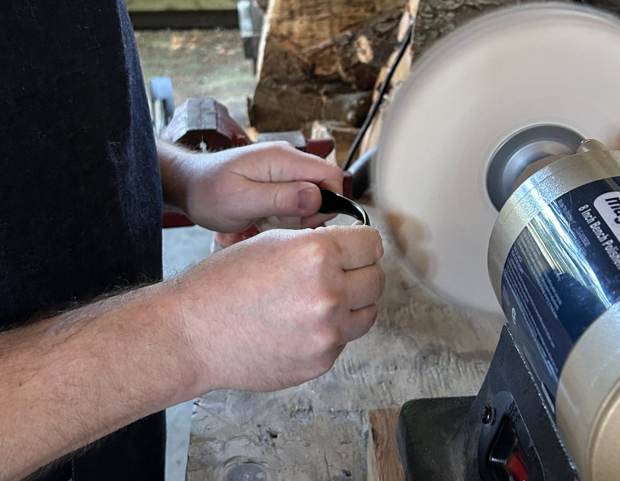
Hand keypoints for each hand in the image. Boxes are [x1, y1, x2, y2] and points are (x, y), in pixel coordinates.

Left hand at [170, 142, 343, 232]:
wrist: (187, 186)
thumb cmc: (207, 193)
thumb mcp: (242, 202)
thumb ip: (281, 199)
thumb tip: (318, 197)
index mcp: (284, 159)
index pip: (331, 175)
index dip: (328, 203)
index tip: (305, 221)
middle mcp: (288, 159)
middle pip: (323, 189)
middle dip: (307, 213)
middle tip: (276, 222)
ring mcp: (283, 169)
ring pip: (310, 199)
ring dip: (292, 217)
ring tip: (263, 219)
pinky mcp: (277, 180)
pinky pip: (295, 202)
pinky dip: (282, 215)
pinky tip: (261, 217)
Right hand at [170, 225, 384, 391]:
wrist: (191, 334)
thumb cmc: (221, 285)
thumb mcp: (271, 243)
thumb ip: (318, 244)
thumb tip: (352, 249)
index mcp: (316, 254)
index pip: (372, 244)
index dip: (361, 244)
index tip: (355, 249)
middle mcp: (329, 293)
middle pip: (376, 279)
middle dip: (360, 273)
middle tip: (338, 273)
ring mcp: (327, 333)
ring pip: (367, 313)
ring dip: (351, 305)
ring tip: (318, 301)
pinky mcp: (320, 362)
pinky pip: (343, 340)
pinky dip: (330, 332)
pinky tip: (299, 325)